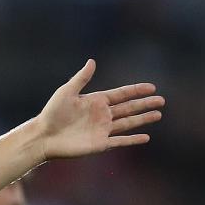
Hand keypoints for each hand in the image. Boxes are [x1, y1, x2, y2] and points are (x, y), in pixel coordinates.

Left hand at [35, 59, 163, 159]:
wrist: (43, 136)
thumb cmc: (51, 113)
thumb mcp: (66, 92)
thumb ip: (81, 78)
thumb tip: (92, 61)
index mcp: (96, 101)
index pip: (121, 94)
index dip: (136, 91)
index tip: (152, 87)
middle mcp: (101, 115)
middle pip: (129, 108)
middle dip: (145, 104)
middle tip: (162, 100)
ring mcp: (102, 130)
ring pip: (128, 123)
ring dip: (143, 119)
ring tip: (158, 114)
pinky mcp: (100, 144)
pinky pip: (120, 141)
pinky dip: (133, 139)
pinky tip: (146, 137)